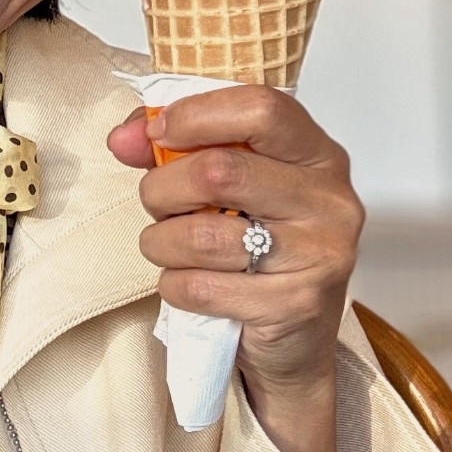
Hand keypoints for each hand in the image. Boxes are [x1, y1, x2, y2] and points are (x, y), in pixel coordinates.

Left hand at [108, 87, 363, 451]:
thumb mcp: (231, 189)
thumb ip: (177, 148)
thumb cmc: (260, 252)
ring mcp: (318, 254)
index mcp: (317, 155)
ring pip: (201, 235)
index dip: (196, 115)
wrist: (296, 343)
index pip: (261, 108)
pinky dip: (175, 285)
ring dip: (162, 242)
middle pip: (219, 171)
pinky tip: (187, 285)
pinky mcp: (295, 304)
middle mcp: (328, 200)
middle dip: (163, 189)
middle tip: (158, 205)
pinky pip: (201, 286)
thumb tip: (123, 138)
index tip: (159, 133)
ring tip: (169, 248)